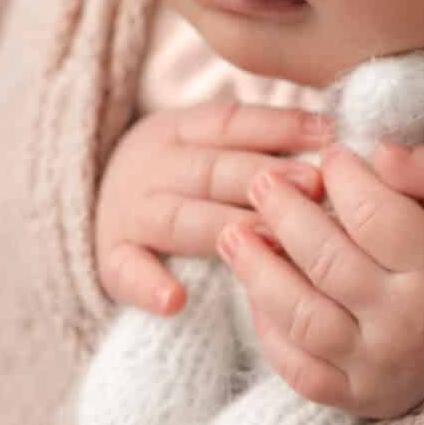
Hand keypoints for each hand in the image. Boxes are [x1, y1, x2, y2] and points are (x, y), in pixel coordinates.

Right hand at [94, 102, 329, 316]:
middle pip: (211, 171)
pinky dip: (148, 286)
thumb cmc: (179, 176)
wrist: (88, 198)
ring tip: (272, 240)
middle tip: (315, 186)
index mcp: (177, 131)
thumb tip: (335, 137)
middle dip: (265, 177)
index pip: (230, 123)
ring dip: (227, 227)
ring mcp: (130, 214)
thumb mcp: (205, 144)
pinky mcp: (111, 259)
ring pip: (181, 220)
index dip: (280, 127)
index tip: (328, 135)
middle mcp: (152, 168)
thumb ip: (257, 142)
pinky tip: (175, 301)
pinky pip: (126, 272)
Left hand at [219, 143, 423, 420]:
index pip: (375, 217)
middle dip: (285, 213)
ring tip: (234, 233)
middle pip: (328, 261)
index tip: (331, 156)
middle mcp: (409, 326)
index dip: (342, 178)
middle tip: (263, 181)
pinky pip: (296, 367)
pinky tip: (255, 289)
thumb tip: (382, 153)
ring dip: (257, 270)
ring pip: (301, 316)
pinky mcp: (354, 397)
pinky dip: (267, 328)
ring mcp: (378, 368)